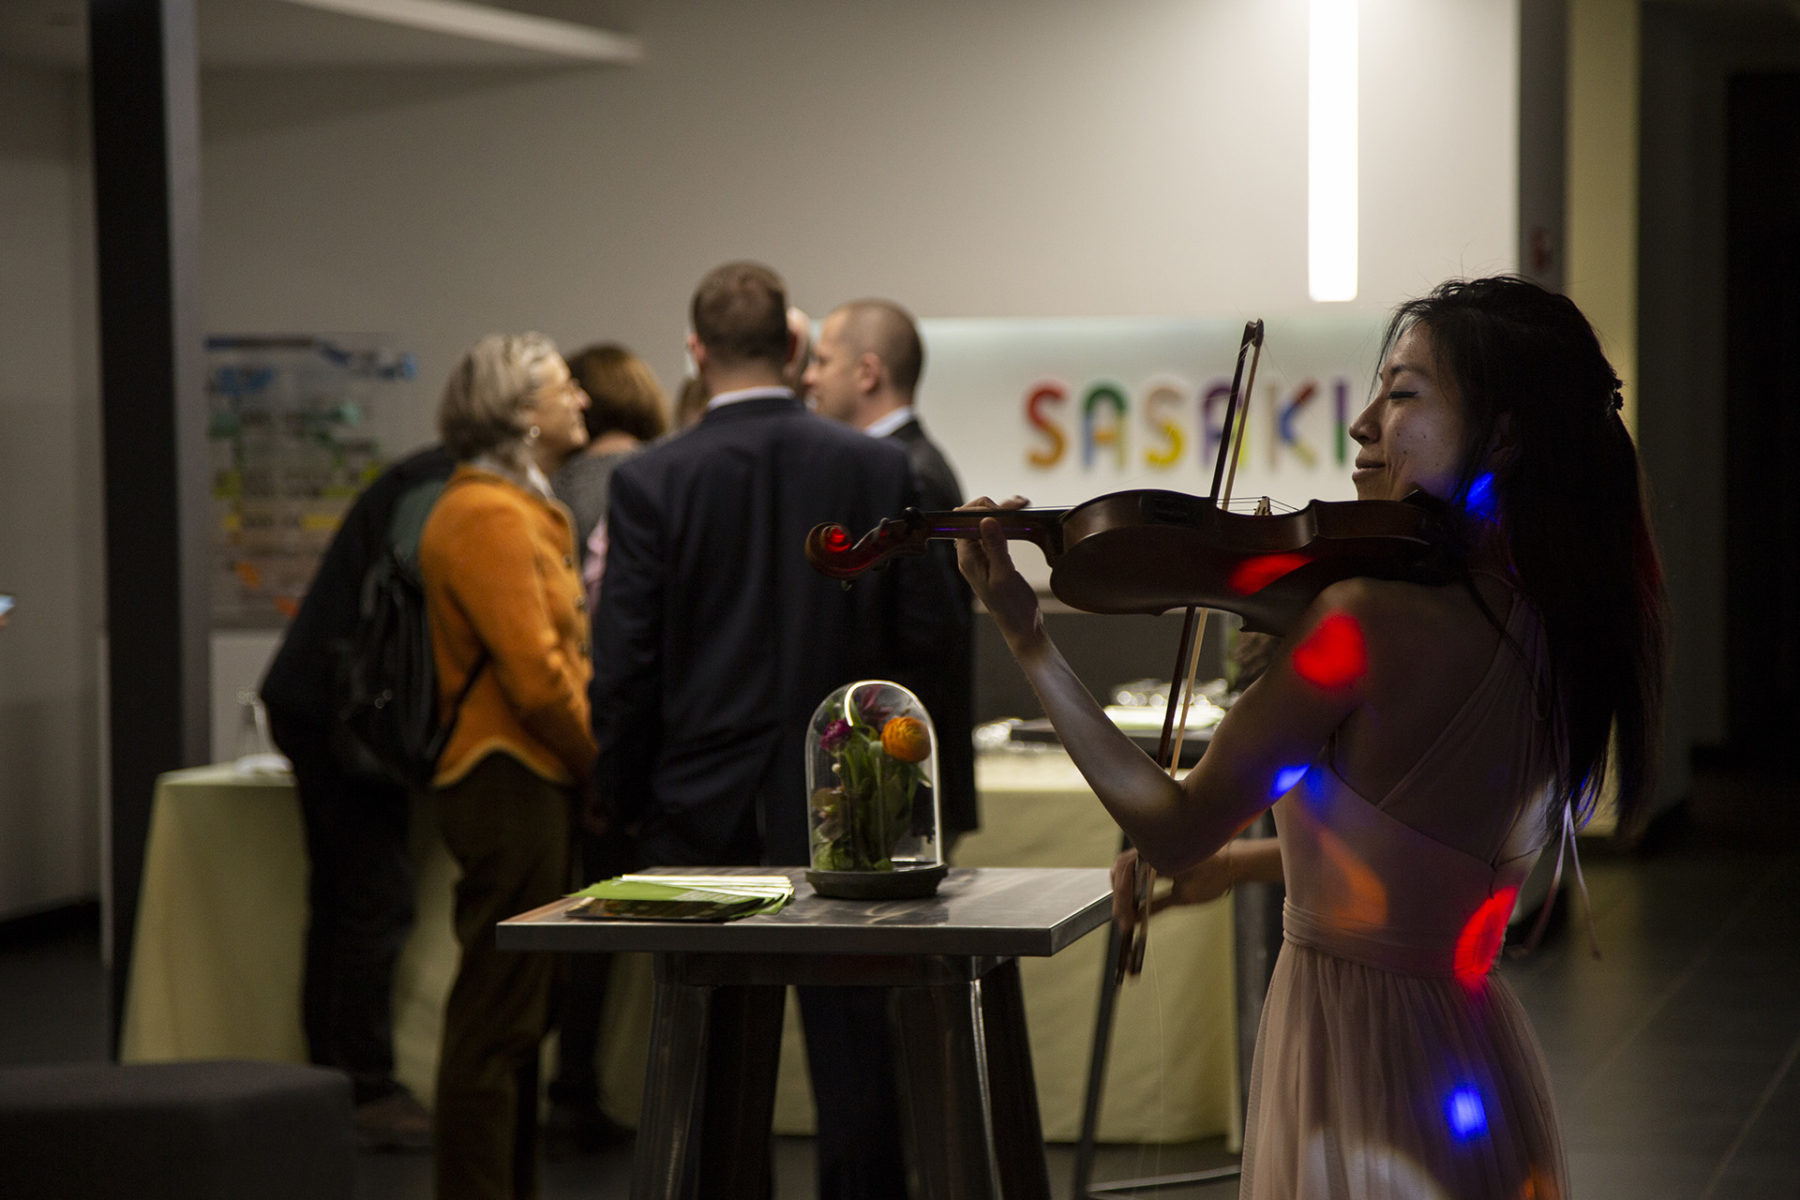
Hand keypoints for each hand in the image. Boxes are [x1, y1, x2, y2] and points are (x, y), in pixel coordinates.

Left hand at [954, 495, 1040, 644]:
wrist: (1022, 626)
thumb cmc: (1011, 606)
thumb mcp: (1004, 575)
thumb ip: (995, 546)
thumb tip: (986, 520)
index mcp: (967, 558)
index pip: (964, 521)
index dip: (981, 509)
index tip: (1004, 508)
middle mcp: (971, 554)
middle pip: (973, 518)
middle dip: (993, 506)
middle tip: (1019, 504)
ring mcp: (982, 555)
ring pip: (986, 524)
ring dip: (1001, 512)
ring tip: (1022, 506)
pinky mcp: (994, 557)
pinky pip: (995, 533)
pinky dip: (1006, 523)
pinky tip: (1020, 520)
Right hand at [1110, 845, 1236, 931]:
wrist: (1232, 864)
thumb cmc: (1212, 877)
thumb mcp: (1184, 896)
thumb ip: (1156, 906)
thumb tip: (1134, 919)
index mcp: (1157, 852)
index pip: (1128, 873)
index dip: (1122, 898)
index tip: (1123, 918)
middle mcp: (1151, 847)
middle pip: (1122, 870)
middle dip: (1119, 896)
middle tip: (1121, 920)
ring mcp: (1152, 850)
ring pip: (1125, 868)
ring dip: (1122, 890)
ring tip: (1125, 913)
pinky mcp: (1155, 856)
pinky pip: (1135, 868)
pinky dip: (1130, 885)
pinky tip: (1132, 902)